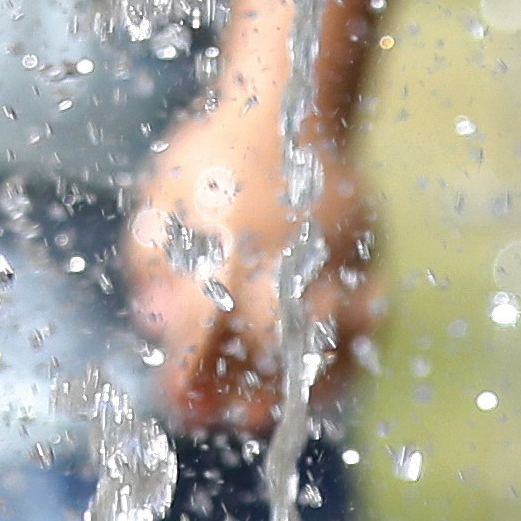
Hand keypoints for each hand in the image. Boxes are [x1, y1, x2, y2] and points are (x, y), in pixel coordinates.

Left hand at [124, 100, 380, 434]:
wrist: (286, 104)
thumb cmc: (209, 158)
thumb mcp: (160, 202)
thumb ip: (151, 264)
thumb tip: (154, 324)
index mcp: (224, 240)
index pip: (201, 325)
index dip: (187, 372)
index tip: (177, 401)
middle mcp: (284, 252)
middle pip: (268, 348)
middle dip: (247, 393)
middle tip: (224, 416)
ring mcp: (334, 255)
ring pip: (325, 343)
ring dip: (298, 387)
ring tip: (268, 410)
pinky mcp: (369, 255)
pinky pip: (366, 322)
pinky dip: (343, 358)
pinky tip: (314, 381)